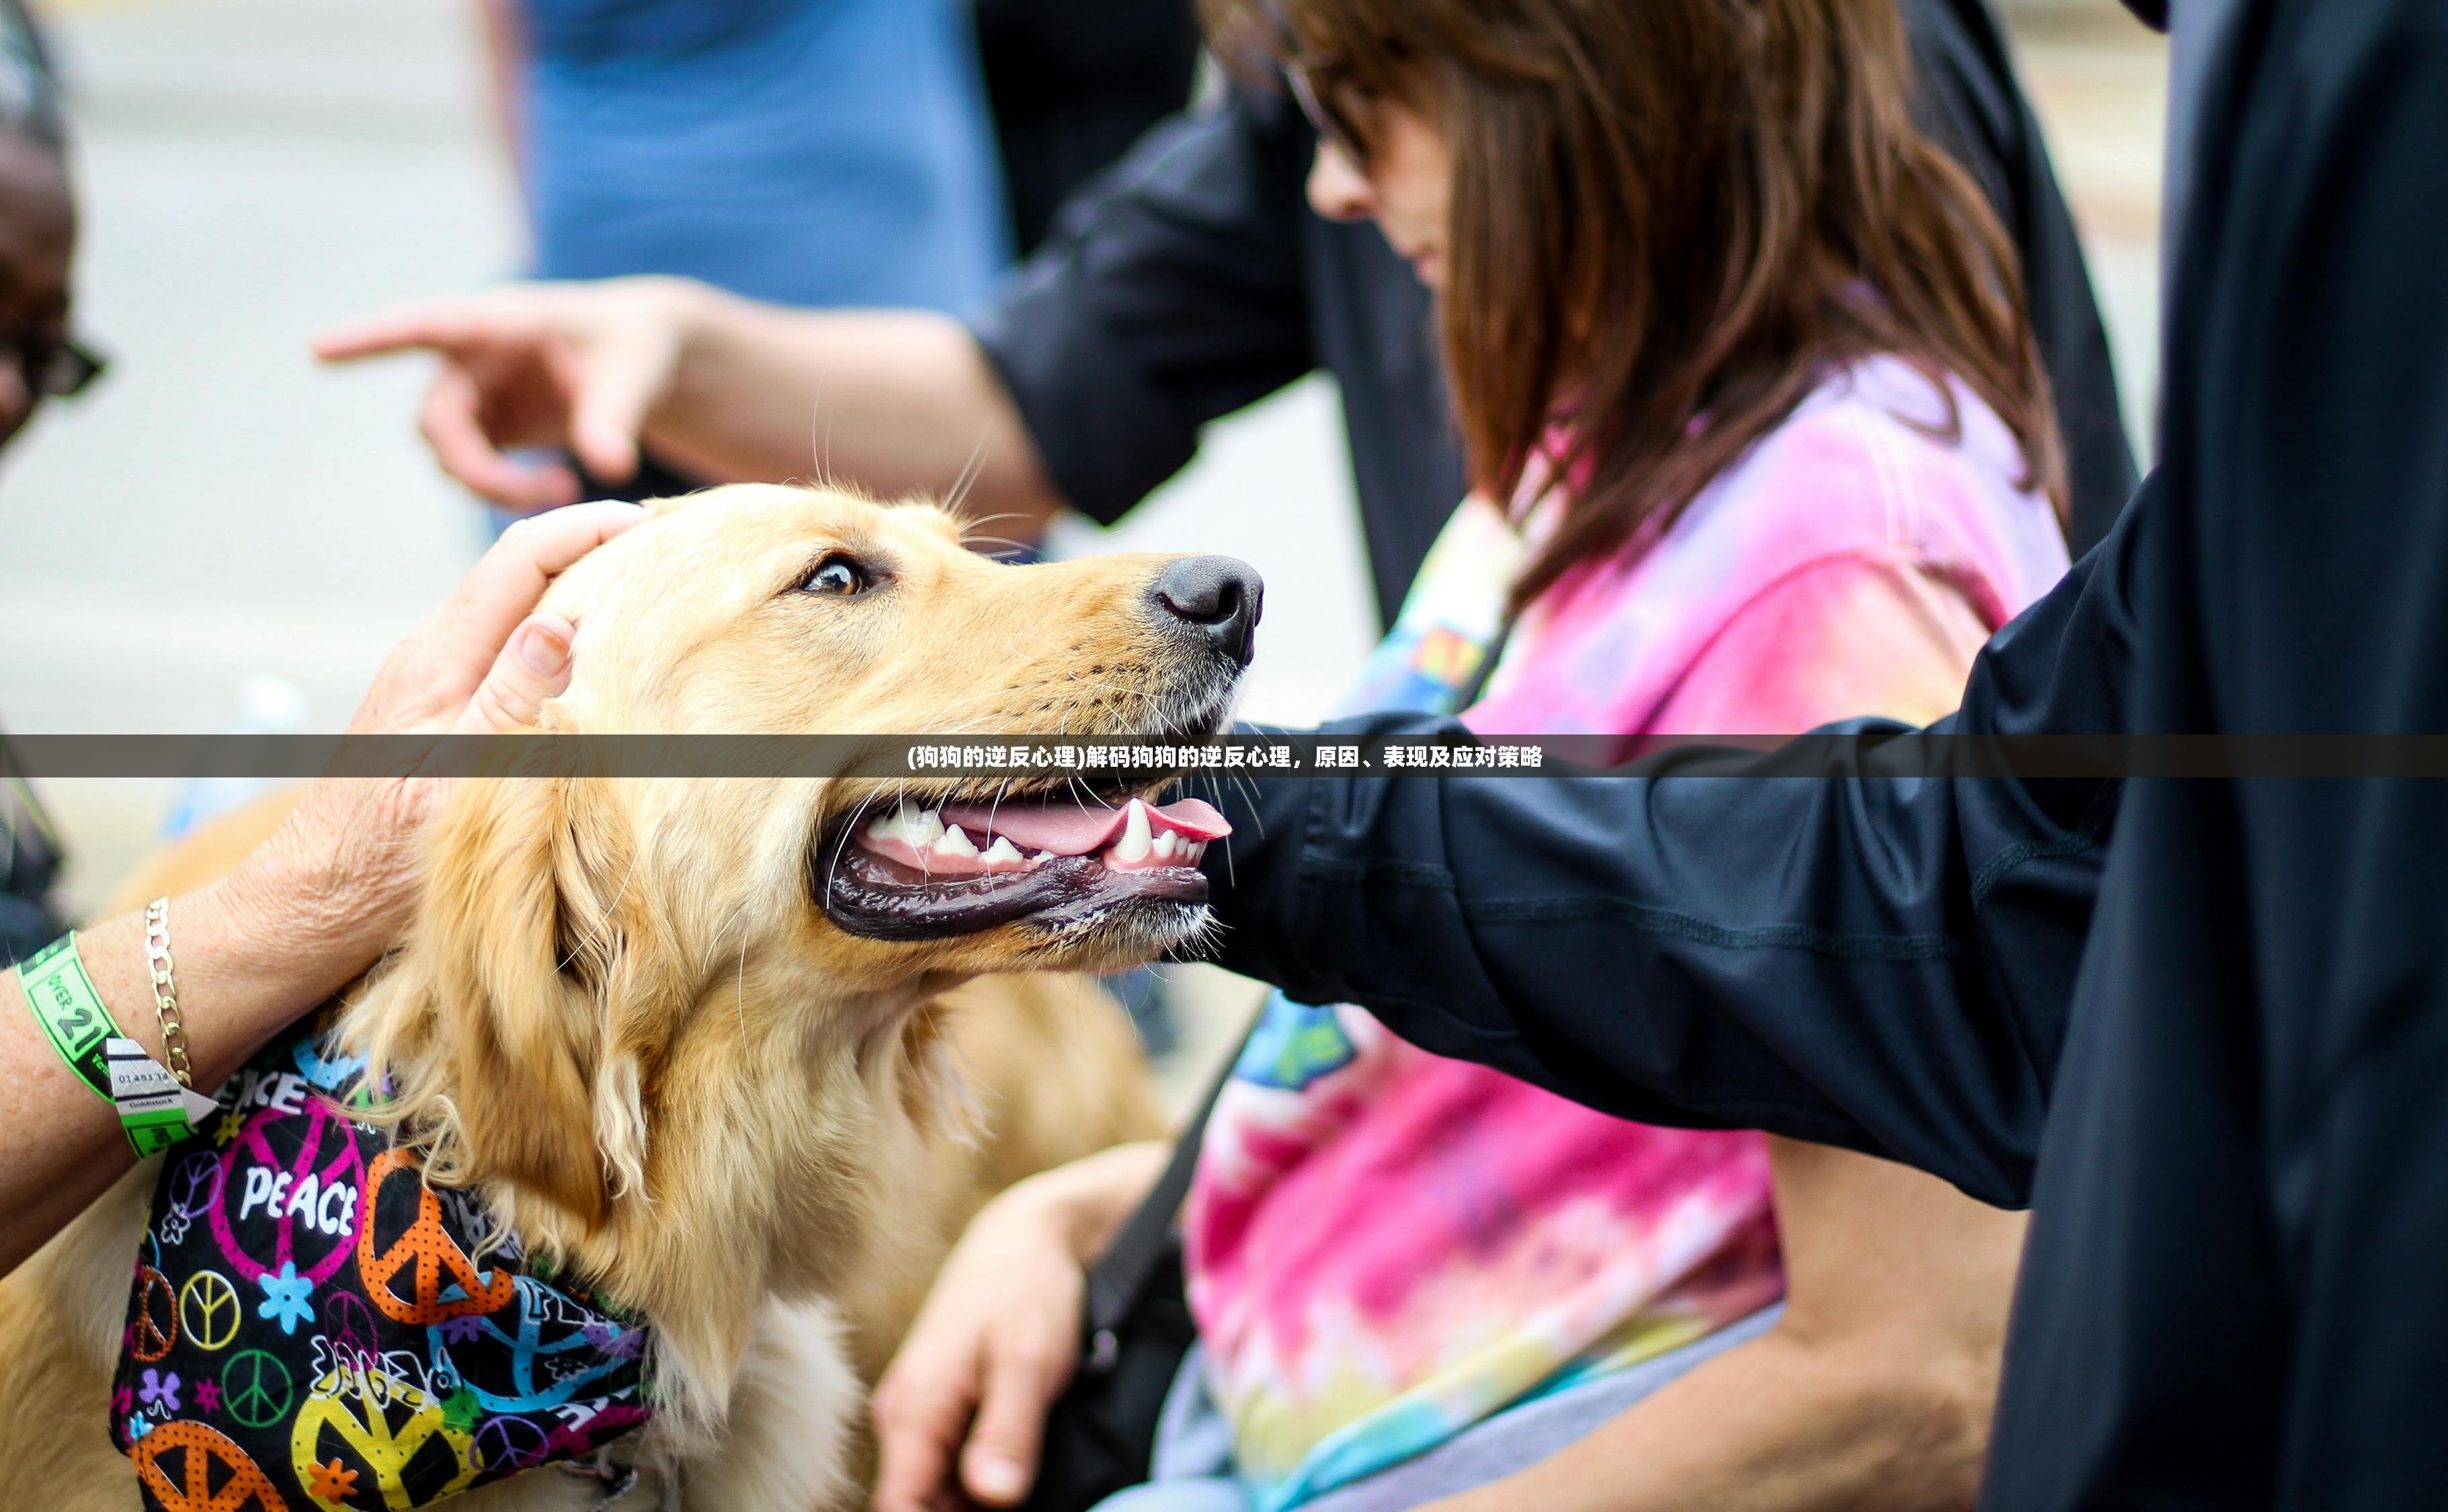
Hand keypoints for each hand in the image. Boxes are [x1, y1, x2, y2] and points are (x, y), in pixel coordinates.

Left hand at [220, 501, 645, 977]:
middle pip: (522, 571)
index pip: (519, 556)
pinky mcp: (442, 710)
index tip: (654, 524)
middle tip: (671, 552)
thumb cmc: (382, 855)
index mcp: (438, 656)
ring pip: (518, 610)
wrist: (315, 903)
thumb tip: (560, 623)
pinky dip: (563, 639)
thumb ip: (509, 702)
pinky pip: (511, 652)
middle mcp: (434, 653)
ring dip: (582, 593)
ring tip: (650, 597)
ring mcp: (435, 680)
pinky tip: (600, 662)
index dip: (588, 526)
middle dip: (596, 548)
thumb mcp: (458, 780)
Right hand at [314, 278, 696, 509]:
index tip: (317, 349)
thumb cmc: (637, 347)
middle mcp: (472, 358)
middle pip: (438, 422)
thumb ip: (615, 417)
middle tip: (550, 492)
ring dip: (496, 483)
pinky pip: (472, 468)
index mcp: (498, 322)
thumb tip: (610, 469)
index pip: (425, 326)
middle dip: (477, 468)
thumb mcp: (635, 373)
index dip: (371, 339)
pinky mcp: (488, 428)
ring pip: (450, 453)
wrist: (645, 361)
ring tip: (565, 487)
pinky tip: (557, 487)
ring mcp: (475, 395)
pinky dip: (506, 489)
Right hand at [874, 1145, 1166, 1511]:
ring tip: (1026, 1494)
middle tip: (1023, 1505)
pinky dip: (978, 1485)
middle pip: (918, 1505)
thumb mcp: (1027, 1360)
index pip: (900, 1508)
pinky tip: (1016, 1482)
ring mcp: (923, 1414)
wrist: (1027, 1235)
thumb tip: (992, 1498)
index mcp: (913, 1411)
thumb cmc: (1027, 1290)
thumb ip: (1007, 1430)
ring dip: (972, 1507)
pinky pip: (950, 1467)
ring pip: (936, 1489)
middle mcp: (904, 1419)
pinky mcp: (946, 1410)